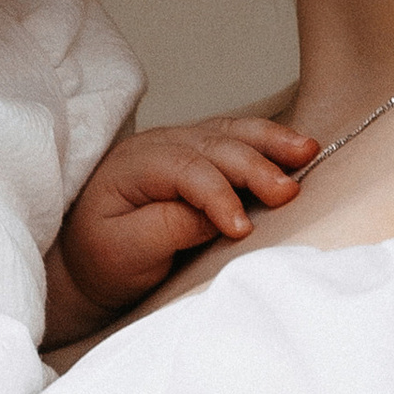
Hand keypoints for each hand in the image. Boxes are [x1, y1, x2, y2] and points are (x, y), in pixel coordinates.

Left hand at [46, 113, 319, 337]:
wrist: (87, 259)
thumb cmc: (102, 258)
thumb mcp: (123, 252)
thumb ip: (165, 230)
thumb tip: (212, 218)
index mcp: (133, 166)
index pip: (184, 172)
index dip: (217, 197)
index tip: (241, 229)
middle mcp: (158, 145)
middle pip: (213, 146)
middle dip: (254, 167)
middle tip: (288, 192)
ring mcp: (181, 145)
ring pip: (230, 134)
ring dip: (270, 143)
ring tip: (306, 151)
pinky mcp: (200, 155)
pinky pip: (236, 140)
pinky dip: (267, 144)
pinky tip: (295, 149)